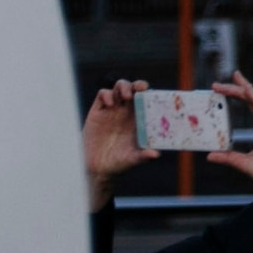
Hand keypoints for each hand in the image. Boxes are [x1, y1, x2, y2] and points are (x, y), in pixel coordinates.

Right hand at [80, 81, 146, 208]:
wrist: (96, 167)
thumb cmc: (119, 162)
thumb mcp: (133, 159)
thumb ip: (143, 156)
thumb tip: (156, 154)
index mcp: (138, 119)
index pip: (146, 100)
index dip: (150, 93)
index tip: (152, 93)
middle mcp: (126, 112)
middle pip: (134, 89)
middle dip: (138, 85)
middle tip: (140, 89)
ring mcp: (111, 110)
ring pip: (118, 88)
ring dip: (123, 86)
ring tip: (126, 95)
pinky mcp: (97, 112)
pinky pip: (102, 95)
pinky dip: (106, 94)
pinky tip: (109, 104)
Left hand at [213, 79, 252, 219]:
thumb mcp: (244, 164)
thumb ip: (229, 157)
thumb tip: (210, 156)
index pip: (251, 105)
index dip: (238, 95)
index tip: (220, 89)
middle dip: (236, 88)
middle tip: (216, 84)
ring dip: (244, 88)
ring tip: (231, 79)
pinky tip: (245, 89)